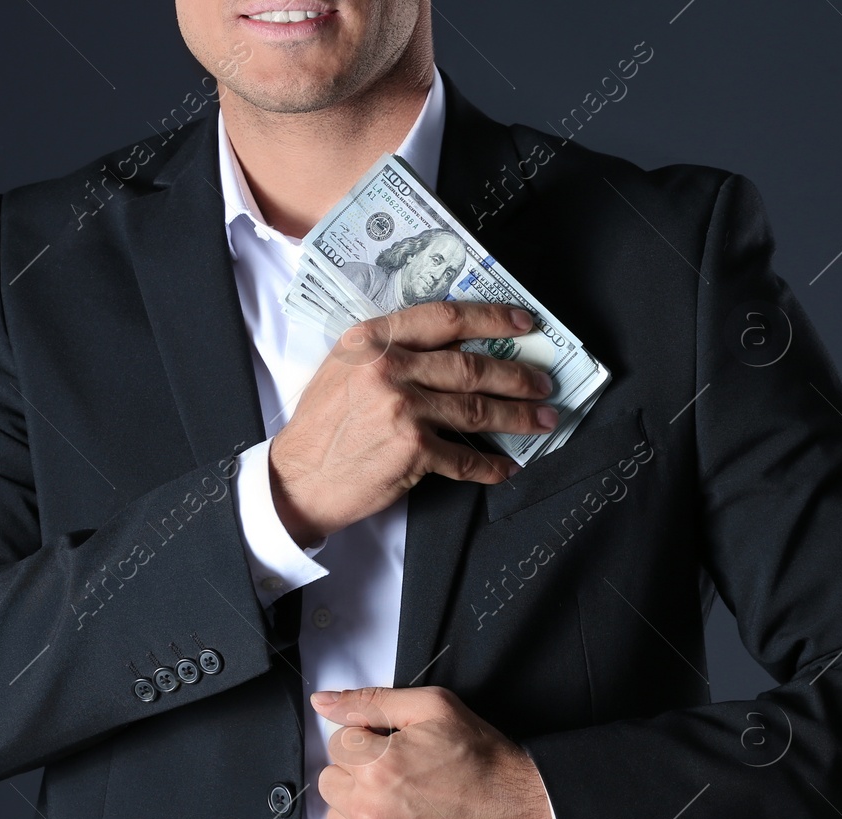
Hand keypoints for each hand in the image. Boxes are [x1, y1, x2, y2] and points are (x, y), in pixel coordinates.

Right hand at [268, 302, 556, 544]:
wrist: (298, 477)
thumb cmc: (322, 425)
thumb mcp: (345, 367)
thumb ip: (391, 349)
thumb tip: (453, 344)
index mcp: (373, 340)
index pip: (445, 318)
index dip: (492, 318)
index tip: (524, 322)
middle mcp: (388, 369)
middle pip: (472, 366)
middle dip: (517, 375)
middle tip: (543, 382)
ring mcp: (402, 409)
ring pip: (477, 408)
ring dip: (518, 416)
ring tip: (542, 420)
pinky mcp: (412, 451)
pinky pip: (465, 456)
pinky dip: (490, 464)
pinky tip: (506, 465)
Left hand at [311, 685, 554, 818]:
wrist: (520, 814)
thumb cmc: (482, 760)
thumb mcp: (434, 708)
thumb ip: (372, 701)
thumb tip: (323, 701)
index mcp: (378, 765)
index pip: (337, 744)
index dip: (368, 741)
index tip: (395, 749)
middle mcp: (371, 810)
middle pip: (330, 782)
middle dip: (358, 773)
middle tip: (399, 775)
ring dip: (359, 809)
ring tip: (401, 804)